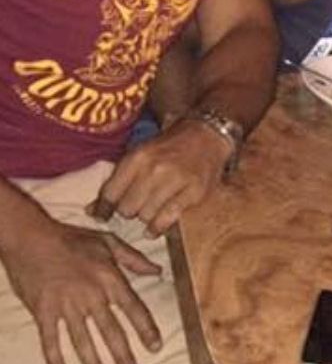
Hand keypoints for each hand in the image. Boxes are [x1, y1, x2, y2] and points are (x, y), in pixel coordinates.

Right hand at [1, 215, 161, 363]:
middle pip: (111, 331)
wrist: (30, 236)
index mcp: (109, 279)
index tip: (155, 347)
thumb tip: (158, 272)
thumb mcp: (107, 242)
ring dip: (93, 363)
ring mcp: (65, 305)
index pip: (134, 309)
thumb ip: (134, 259)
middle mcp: (91, 295)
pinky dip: (54, 358)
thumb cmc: (70, 238)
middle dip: (123, 356)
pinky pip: (49, 339)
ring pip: (82, 340)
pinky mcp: (42, 310)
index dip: (146, 329)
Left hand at [93, 119, 230, 233]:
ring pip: (145, 215)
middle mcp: (154, 169)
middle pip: (127, 208)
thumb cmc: (170, 145)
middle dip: (127, 211)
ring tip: (149, 210)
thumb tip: (91, 210)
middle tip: (134, 207)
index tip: (102, 216)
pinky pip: (167, 218)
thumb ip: (117, 180)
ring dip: (144, 217)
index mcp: (137, 158)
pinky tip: (154, 229)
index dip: (104, 208)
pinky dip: (157, 227)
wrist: (208, 134)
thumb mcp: (140, 153)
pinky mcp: (193, 192)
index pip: (111, 193)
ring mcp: (175, 181)